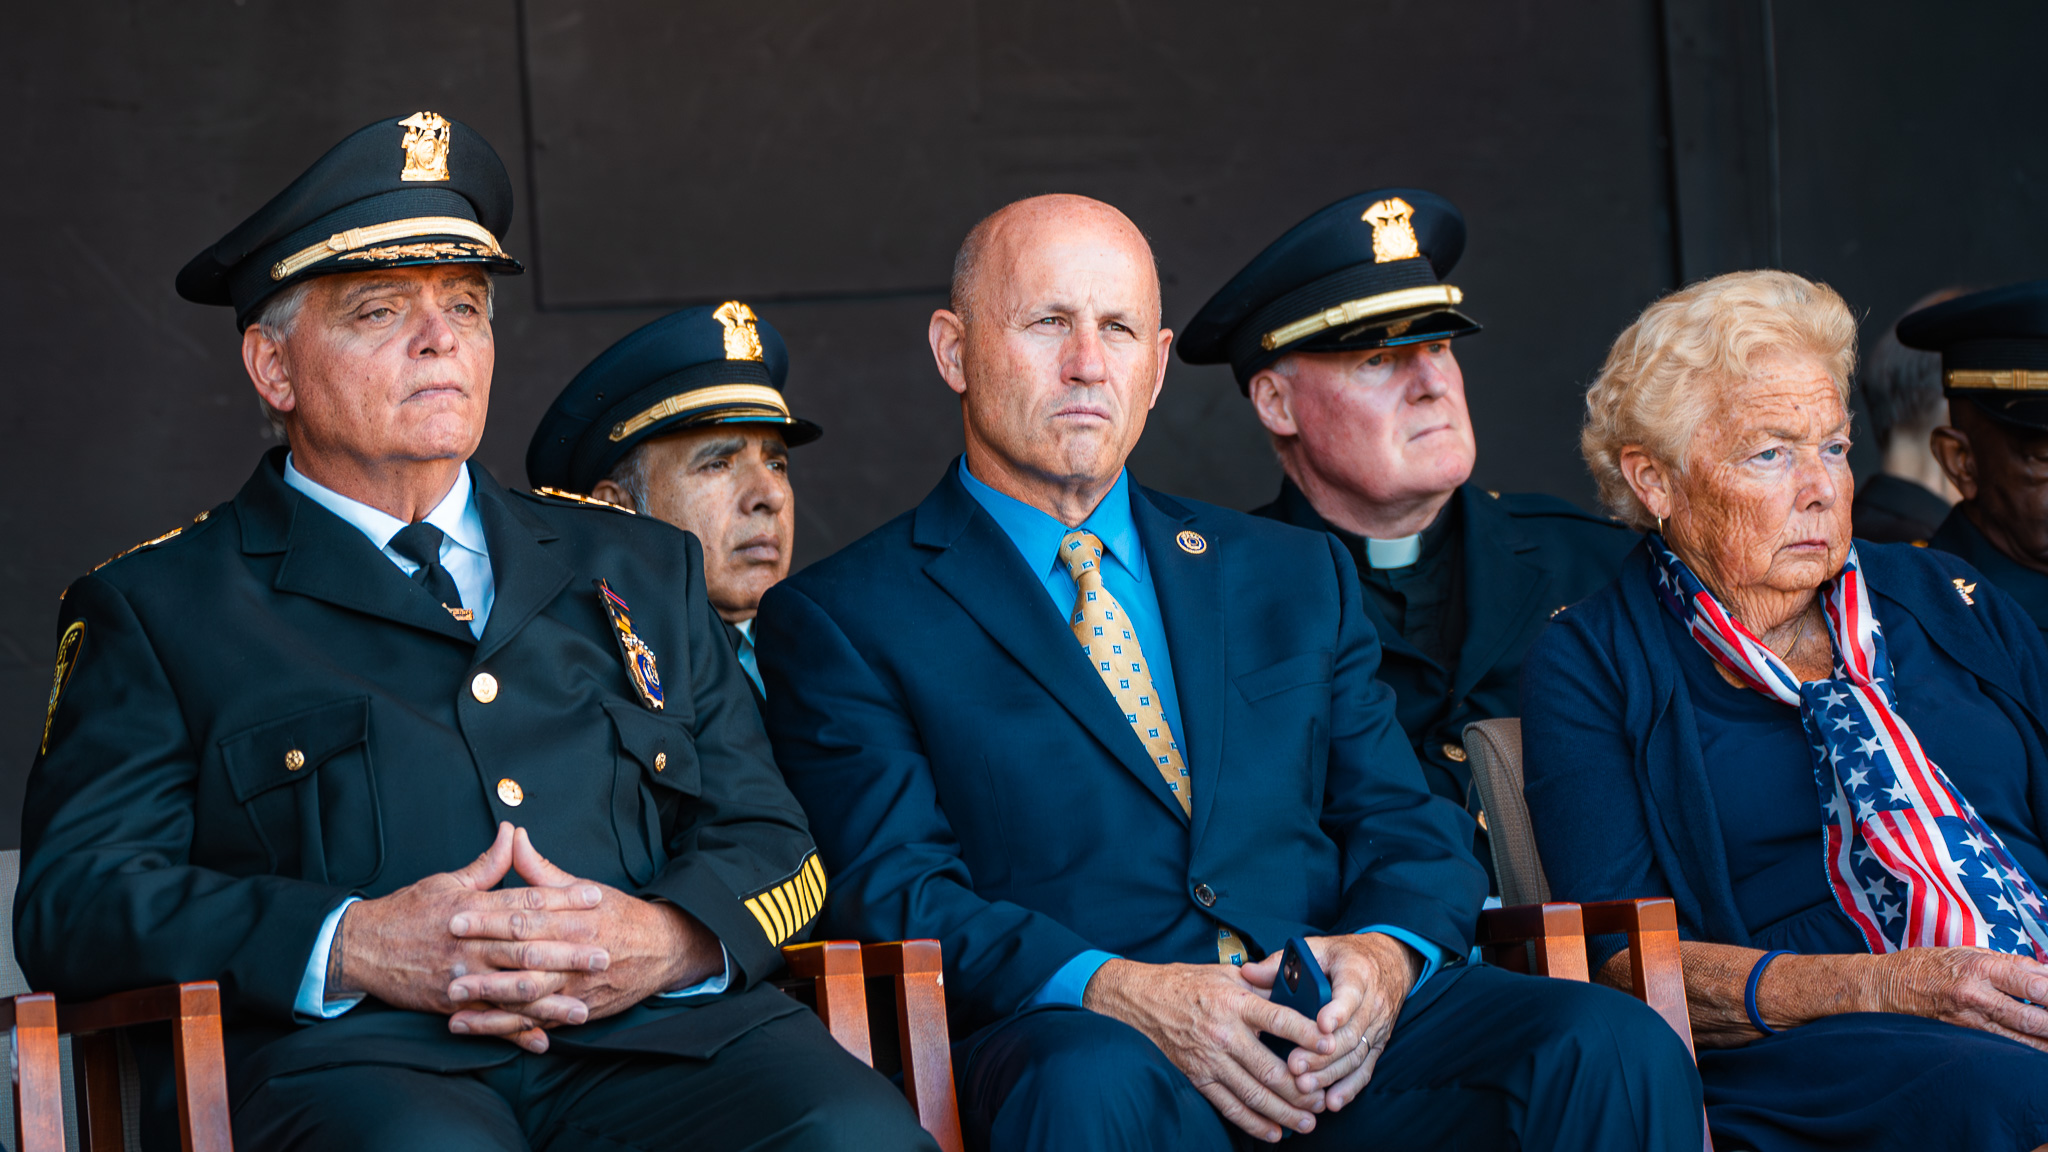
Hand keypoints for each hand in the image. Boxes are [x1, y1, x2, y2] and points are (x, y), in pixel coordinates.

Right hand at [331, 823, 609, 1050]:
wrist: (360, 947)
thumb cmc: (407, 911)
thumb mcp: (446, 881)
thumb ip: (486, 864)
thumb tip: (512, 833)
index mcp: (473, 908)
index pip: (525, 901)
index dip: (562, 899)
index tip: (594, 899)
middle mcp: (470, 942)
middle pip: (527, 946)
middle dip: (567, 952)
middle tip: (604, 954)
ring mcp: (461, 975)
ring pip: (512, 988)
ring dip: (550, 1000)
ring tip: (583, 1006)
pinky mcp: (451, 1002)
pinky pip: (488, 1019)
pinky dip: (514, 1032)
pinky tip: (541, 1041)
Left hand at [443, 826, 721, 1050]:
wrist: (662, 951)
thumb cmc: (618, 915)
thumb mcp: (584, 888)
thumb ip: (542, 871)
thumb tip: (513, 837)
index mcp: (577, 920)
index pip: (526, 919)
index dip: (489, 919)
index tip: (455, 918)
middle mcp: (577, 955)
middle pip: (525, 959)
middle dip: (484, 963)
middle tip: (447, 962)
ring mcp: (576, 987)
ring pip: (529, 996)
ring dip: (489, 1000)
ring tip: (452, 1000)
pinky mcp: (575, 1010)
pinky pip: (536, 1021)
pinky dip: (505, 1026)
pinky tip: (474, 1025)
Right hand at [1083, 958, 1326, 1142]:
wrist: (1143, 1000)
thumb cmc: (1191, 983)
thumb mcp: (1228, 973)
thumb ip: (1264, 984)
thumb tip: (1301, 989)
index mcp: (1236, 1002)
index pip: (1279, 1019)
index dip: (1307, 1034)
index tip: (1331, 1044)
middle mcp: (1224, 1033)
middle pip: (1271, 1069)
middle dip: (1302, 1089)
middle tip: (1322, 1099)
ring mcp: (1210, 1059)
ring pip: (1254, 1094)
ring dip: (1284, 1112)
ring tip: (1307, 1122)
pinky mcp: (1198, 1077)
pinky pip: (1229, 1106)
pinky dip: (1253, 1123)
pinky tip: (1273, 1132)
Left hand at [1242, 933, 1417, 1112]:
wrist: (1388, 963)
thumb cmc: (1343, 957)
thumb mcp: (1317, 949)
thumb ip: (1282, 962)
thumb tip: (1247, 972)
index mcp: (1357, 973)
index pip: (1350, 993)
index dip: (1337, 1011)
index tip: (1321, 1025)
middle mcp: (1372, 1002)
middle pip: (1349, 1033)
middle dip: (1321, 1054)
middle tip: (1294, 1066)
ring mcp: (1377, 1027)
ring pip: (1355, 1055)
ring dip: (1330, 1074)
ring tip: (1303, 1086)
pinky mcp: (1377, 1044)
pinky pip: (1365, 1069)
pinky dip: (1349, 1088)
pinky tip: (1331, 1102)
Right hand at [1855, 946, 2047, 1050]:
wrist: (1884, 987)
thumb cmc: (1929, 966)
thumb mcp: (1969, 952)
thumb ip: (2011, 963)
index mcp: (1982, 967)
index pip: (2036, 983)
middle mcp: (1978, 996)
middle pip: (2035, 1018)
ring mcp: (1971, 1022)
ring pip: (2023, 1040)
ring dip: (2046, 1043)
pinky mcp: (1964, 1039)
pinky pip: (2004, 1048)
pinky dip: (2027, 1052)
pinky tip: (2039, 1051)